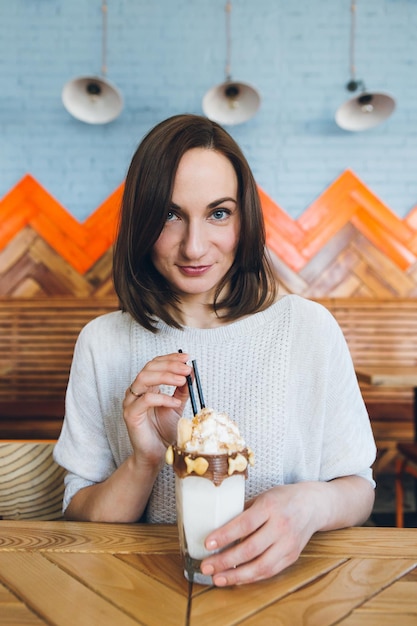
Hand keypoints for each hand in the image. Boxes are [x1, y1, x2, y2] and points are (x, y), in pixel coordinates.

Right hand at [123, 352, 191, 466]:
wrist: (156, 454)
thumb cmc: (164, 431)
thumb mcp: (177, 405)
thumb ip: (181, 390)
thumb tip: (190, 373)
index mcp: (146, 386)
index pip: (155, 364)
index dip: (170, 358)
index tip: (186, 358)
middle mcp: (136, 391)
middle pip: (149, 368)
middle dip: (170, 365)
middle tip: (186, 368)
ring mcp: (131, 402)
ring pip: (144, 378)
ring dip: (165, 376)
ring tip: (182, 380)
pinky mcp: (130, 414)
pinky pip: (145, 400)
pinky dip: (162, 398)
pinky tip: (175, 402)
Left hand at [200, 483, 320, 585]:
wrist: (313, 505)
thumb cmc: (282, 498)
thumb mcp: (262, 497)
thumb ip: (243, 512)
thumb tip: (217, 527)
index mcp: (270, 507)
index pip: (245, 524)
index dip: (225, 535)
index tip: (208, 543)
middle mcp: (281, 526)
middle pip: (250, 548)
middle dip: (225, 560)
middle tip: (206, 566)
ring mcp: (288, 544)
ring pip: (261, 566)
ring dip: (236, 575)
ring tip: (217, 578)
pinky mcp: (292, 557)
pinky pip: (269, 572)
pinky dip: (251, 577)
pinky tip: (236, 578)